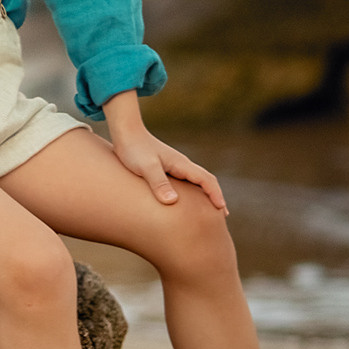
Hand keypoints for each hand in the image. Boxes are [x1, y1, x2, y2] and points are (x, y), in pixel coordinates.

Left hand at [111, 122, 226, 212]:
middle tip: (223, 216)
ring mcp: (174, 165)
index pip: (206, 180)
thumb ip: (159, 183)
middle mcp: (181, 164)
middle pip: (206, 180)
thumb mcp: (146, 168)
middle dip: (215, 196)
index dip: (215, 194)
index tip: (222, 209)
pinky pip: (185, 181)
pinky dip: (192, 192)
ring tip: (209, 211)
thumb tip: (173, 201)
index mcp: (181, 164)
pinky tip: (185, 201)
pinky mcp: (165, 168)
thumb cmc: (134, 149)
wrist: (125, 132)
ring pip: (196, 181)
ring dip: (205, 194)